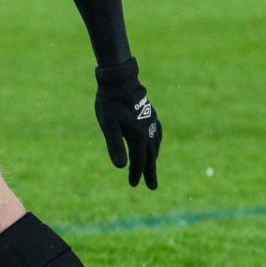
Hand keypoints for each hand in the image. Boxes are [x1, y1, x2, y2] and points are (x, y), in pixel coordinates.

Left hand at [95, 58, 160, 188]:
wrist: (120, 79)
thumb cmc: (111, 103)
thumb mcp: (108, 125)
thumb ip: (114, 146)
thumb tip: (120, 167)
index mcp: (138, 136)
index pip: (139, 160)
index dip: (136, 174)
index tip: (134, 185)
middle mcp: (148, 131)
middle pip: (150, 156)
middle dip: (150, 172)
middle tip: (152, 187)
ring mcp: (151, 121)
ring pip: (155, 144)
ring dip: (153, 157)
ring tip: (152, 167)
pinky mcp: (150, 113)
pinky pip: (157, 133)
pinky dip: (156, 142)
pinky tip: (154, 142)